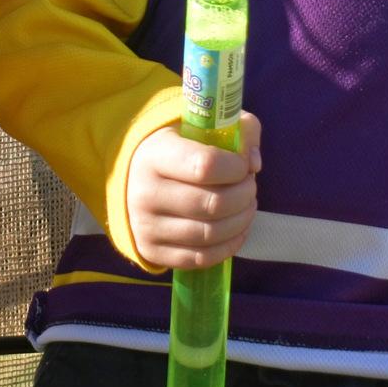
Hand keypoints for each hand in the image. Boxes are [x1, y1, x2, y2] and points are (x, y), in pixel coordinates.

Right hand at [127, 113, 262, 270]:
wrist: (133, 180)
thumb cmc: (177, 150)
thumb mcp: (202, 128)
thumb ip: (239, 131)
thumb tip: (255, 163)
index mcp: (156, 155)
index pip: (205, 166)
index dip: (236, 168)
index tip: (243, 165)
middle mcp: (146, 192)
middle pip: (213, 204)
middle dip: (244, 195)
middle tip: (250, 187)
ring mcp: (146, 226)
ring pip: (210, 234)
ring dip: (241, 221)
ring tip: (246, 206)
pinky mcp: (151, 251)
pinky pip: (201, 259)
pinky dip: (228, 246)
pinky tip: (236, 230)